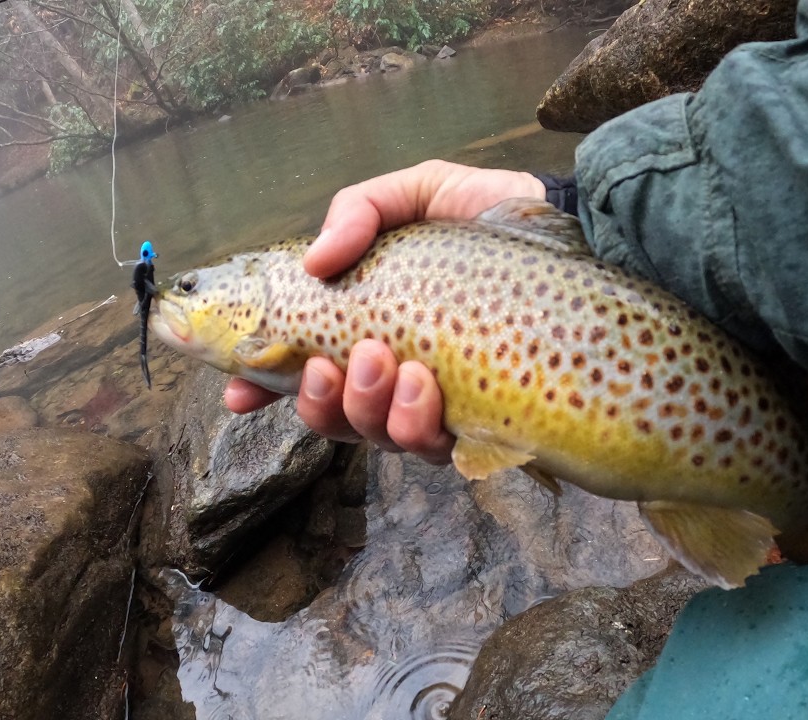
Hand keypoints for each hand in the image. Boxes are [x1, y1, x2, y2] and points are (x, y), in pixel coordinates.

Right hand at [225, 160, 545, 463]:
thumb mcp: (413, 194)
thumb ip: (357, 212)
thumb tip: (314, 262)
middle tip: (339, 360)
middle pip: (333, 419)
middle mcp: (396, 374)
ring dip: (367, 408)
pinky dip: (419, 424)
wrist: (569, 229)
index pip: (304, 371)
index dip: (262, 389)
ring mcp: (438, 403)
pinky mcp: (484, 423)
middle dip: (319, 404)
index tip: (237, 393)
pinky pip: (435, 449)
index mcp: (368, 326)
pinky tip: (428, 383)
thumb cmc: (488, 213)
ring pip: (378, 437)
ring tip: (386, 361)